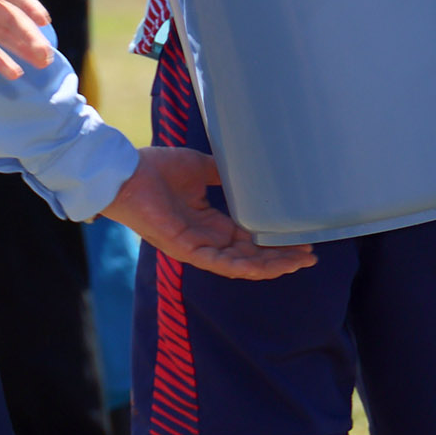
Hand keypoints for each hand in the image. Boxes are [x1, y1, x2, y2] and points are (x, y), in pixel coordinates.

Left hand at [103, 145, 314, 279]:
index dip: (274, 242)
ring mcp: (195, 247)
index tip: (302, 240)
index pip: (248, 239)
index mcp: (208, 222)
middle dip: (281, 258)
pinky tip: (268, 267)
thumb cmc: (155, 167)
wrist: (125, 170)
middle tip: (310, 255)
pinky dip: (245, 267)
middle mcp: (205, 238)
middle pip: (250, 256)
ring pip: (241, 265)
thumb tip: (248, 171)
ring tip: (300, 262)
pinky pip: (220, 265)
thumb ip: (221, 173)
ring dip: (271, 265)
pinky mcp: (185, 249)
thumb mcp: (198, 167)